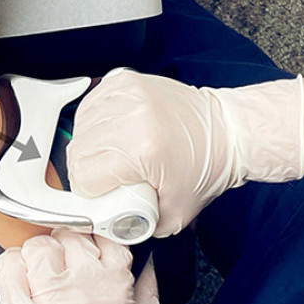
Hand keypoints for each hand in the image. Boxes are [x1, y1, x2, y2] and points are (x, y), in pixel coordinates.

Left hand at [0, 229, 165, 303]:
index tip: (85, 256)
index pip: (100, 236)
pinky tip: (20, 284)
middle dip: (65, 250)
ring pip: (37, 247)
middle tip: (62, 273)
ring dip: (38, 258)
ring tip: (41, 281)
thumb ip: (145, 286)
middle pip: (66, 237)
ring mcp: (46, 296)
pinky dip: (12, 267)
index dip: (91, 244)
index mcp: (114, 283)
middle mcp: (81, 284)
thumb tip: (144, 258)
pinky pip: (7, 265)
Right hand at [66, 68, 303, 236]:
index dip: (92, 191)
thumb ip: (134, 223)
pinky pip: (89, 105)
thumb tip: (103, 221)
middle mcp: (131, 116)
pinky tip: (114, 131)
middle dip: (90, 170)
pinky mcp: (123, 80)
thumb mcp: (174, 215)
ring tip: (117, 152)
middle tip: (112, 176)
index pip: (84, 176)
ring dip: (91, 145)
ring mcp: (126, 93)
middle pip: (77, 152)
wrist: (227, 129)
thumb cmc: (207, 166)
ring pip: (79, 127)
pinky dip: (95, 121)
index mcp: (141, 149)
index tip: (106, 192)